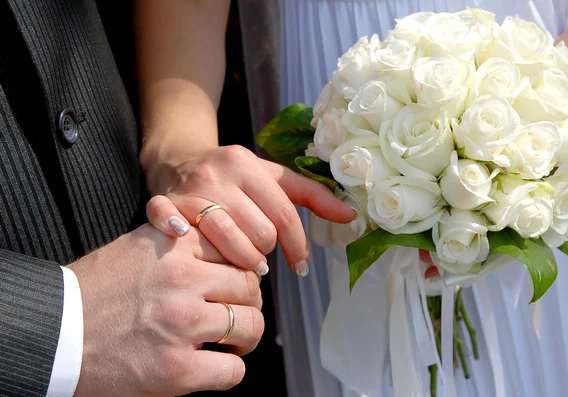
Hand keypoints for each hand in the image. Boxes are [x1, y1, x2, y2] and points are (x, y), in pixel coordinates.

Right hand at [68, 224, 263, 395]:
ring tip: (231, 340)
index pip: (238, 250)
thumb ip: (182, 237)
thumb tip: (228, 243)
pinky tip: (215, 363)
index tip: (238, 280)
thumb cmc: (96, 290)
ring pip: (251, 325)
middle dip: (249, 302)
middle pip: (249, 286)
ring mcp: (182, 324)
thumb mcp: (140, 245)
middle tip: (238, 311)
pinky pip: (233, 371)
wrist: (56, 334)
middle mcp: (182, 279)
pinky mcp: (176, 369)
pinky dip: (230, 369)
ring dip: (246, 336)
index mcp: (175, 245)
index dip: (242, 268)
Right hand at [144, 145, 356, 275]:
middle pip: (258, 231)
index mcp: (246, 163)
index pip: (283, 213)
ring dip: (240, 258)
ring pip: (226, 237)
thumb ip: (312, 193)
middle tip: (261, 256)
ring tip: (243, 263)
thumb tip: (350, 215)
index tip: (301, 266)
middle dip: (265, 251)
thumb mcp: (271, 176)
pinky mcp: (163, 202)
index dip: (297, 245)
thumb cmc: (233, 174)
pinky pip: (168, 220)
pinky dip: (177, 230)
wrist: (177, 157)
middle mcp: (218, 174)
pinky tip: (186, 239)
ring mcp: (189, 189)